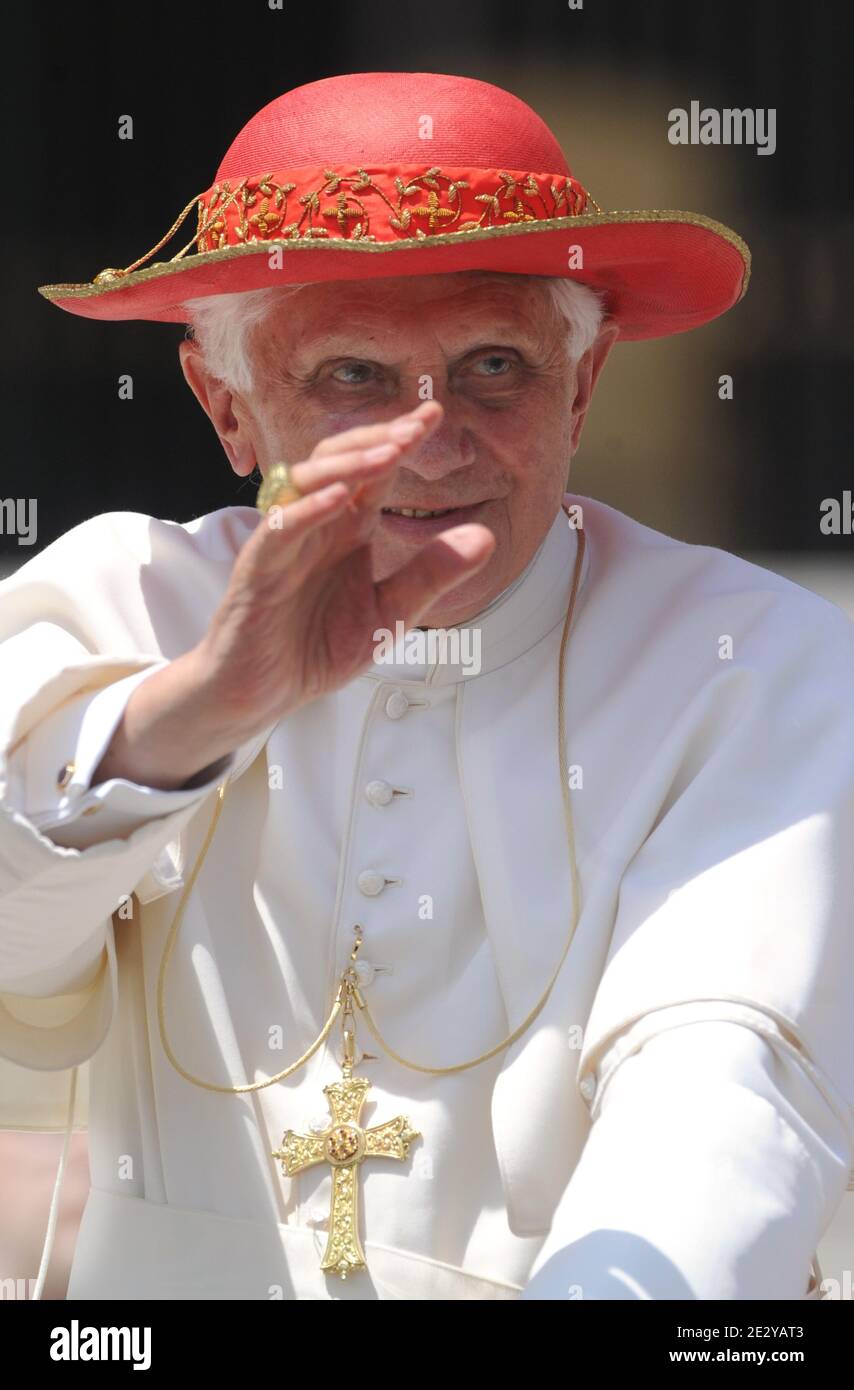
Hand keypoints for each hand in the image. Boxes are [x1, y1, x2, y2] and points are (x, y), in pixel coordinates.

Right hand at [93, 401, 494, 789]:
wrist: (264, 694)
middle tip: (414, 428)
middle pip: (338, 460)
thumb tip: (487, 536)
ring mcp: (284, 544)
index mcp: (347, 530)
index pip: (375, 471)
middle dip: (376, 440)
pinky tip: (339, 499)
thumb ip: (432, 574)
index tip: (434, 414)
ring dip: (347, 465)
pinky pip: (279, 531)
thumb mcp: (391, 613)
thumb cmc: (315, 648)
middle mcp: (316, 526)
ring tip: (388, 454)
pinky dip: (307, 511)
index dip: (401, 439)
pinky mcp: (258, 572)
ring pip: (306, 483)